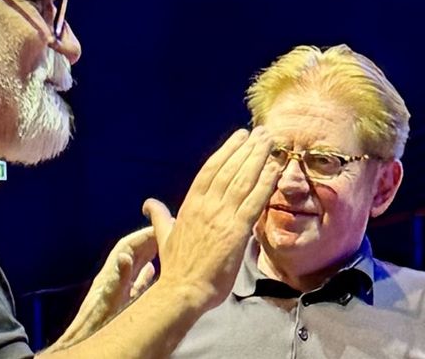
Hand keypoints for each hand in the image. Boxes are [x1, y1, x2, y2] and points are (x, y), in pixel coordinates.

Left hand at [48, 226, 159, 350]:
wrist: (86, 339)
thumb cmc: (98, 323)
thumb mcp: (111, 299)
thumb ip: (119, 278)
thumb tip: (126, 256)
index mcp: (111, 274)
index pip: (128, 246)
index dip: (143, 234)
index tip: (161, 225)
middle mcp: (114, 277)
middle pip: (133, 252)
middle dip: (149, 240)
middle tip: (168, 231)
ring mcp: (118, 289)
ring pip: (136, 266)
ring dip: (150, 254)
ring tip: (166, 246)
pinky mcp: (121, 301)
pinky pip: (137, 282)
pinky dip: (146, 273)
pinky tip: (154, 270)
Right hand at [143, 126, 280, 310]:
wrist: (183, 291)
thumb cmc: (176, 267)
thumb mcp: (164, 236)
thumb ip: (160, 216)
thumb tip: (149, 204)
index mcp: (190, 204)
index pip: (210, 169)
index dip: (227, 150)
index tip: (240, 136)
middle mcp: (206, 205)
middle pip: (229, 168)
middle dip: (247, 148)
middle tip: (262, 132)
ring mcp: (221, 217)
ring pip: (242, 180)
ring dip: (258, 158)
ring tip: (269, 141)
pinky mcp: (236, 231)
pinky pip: (254, 201)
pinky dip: (265, 183)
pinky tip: (275, 169)